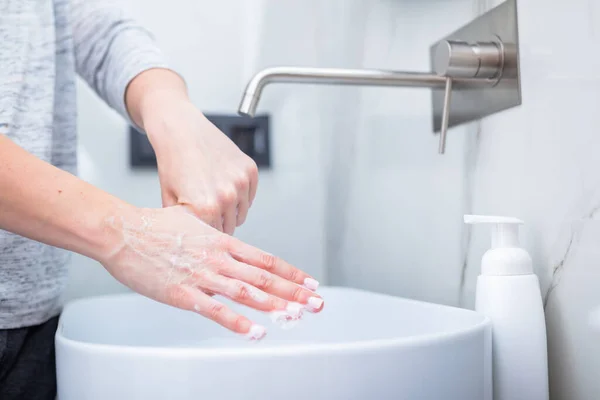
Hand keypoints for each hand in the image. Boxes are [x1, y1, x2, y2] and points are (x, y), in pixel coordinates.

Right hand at [100, 206, 322, 338]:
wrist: (124, 231)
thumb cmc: (155, 225)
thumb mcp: (193, 221)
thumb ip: (213, 233)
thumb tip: (225, 238)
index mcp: (222, 242)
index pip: (266, 259)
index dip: (291, 272)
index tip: (310, 282)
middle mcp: (219, 258)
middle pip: (264, 277)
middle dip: (294, 292)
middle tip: (316, 303)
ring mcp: (202, 275)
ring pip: (247, 293)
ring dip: (274, 306)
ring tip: (296, 317)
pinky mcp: (183, 293)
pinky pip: (215, 310)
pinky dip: (238, 323)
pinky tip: (255, 333)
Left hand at [126, 69, 257, 234]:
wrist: (180, 130)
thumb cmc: (172, 162)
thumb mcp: (169, 200)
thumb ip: (183, 227)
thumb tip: (191, 245)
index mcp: (205, 208)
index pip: (213, 239)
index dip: (204, 235)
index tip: (200, 229)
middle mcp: (226, 196)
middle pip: (229, 228)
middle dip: (217, 222)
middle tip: (203, 208)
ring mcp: (240, 182)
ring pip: (241, 214)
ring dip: (230, 210)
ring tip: (211, 194)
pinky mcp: (250, 169)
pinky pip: (250, 196)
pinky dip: (240, 194)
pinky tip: (222, 182)